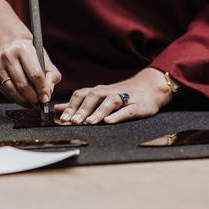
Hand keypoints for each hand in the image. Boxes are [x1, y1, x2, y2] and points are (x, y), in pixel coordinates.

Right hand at [0, 36, 61, 105]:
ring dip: (25, 101)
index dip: (42, 88)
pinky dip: (17, 99)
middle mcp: (9, 57)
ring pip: (13, 91)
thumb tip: (48, 93)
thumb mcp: (43, 57)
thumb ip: (51, 74)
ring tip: (33, 103)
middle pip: (23, 84)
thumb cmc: (30, 52)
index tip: (46, 97)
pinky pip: (6, 92)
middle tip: (40, 102)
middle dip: (33, 97)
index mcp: (24, 50)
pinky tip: (24, 100)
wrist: (9, 43)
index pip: (35, 74)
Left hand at [54, 67, 172, 124]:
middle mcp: (110, 92)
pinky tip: (109, 121)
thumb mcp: (100, 96)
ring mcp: (125, 98)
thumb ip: (80, 103)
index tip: (62, 118)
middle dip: (83, 109)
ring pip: (110, 102)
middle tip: (73, 121)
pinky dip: (118, 115)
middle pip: (94, 96)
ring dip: (98, 111)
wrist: (150, 86)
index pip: (82, 94)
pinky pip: (127, 110)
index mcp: (100, 91)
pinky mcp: (138, 105)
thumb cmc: (122, 94)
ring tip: (89, 122)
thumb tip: (58, 109)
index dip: (72, 105)